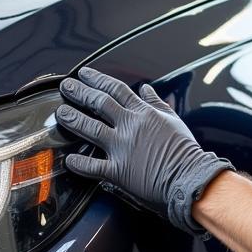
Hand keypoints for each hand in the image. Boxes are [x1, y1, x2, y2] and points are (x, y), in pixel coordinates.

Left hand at [56, 67, 233, 235]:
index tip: (84, 74)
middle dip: (79, 92)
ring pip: (90, 128)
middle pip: (99, 103)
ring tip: (61, 113)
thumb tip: (146, 88)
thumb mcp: (174, 121)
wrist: (190, 177)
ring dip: (73, 119)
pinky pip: (93, 166)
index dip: (98, 79)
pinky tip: (68, 159)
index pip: (116, 90)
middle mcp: (130, 126)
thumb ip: (157, 104)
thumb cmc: (186, 151)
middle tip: (65, 86)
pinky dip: (79, 163)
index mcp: (144, 113)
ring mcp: (122, 148)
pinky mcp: (118, 171)